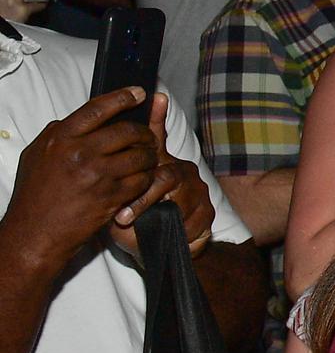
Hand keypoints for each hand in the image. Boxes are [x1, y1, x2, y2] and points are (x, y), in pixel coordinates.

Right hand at [0, 87, 155, 277]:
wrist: (36, 232)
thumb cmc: (35, 194)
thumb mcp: (37, 155)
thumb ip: (59, 134)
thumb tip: (83, 120)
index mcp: (60, 138)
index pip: (98, 108)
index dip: (123, 97)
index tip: (139, 92)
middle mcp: (80, 153)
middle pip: (127, 131)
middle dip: (143, 132)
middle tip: (147, 136)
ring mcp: (98, 175)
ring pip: (140, 155)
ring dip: (149, 155)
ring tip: (147, 157)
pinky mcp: (112, 197)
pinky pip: (142, 180)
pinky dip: (146, 177)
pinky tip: (142, 178)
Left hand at [104, 93, 213, 257]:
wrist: (160, 249)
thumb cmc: (135, 221)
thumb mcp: (118, 201)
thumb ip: (116, 181)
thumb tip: (108, 157)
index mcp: (158, 162)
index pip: (158, 135)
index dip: (157, 117)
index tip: (156, 103)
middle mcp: (182, 170)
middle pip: (166, 177)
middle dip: (143, 200)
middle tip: (122, 218)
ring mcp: (198, 190)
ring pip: (180, 202)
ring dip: (158, 221)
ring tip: (142, 233)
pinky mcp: (208, 211)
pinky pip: (193, 221)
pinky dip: (176, 233)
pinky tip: (166, 236)